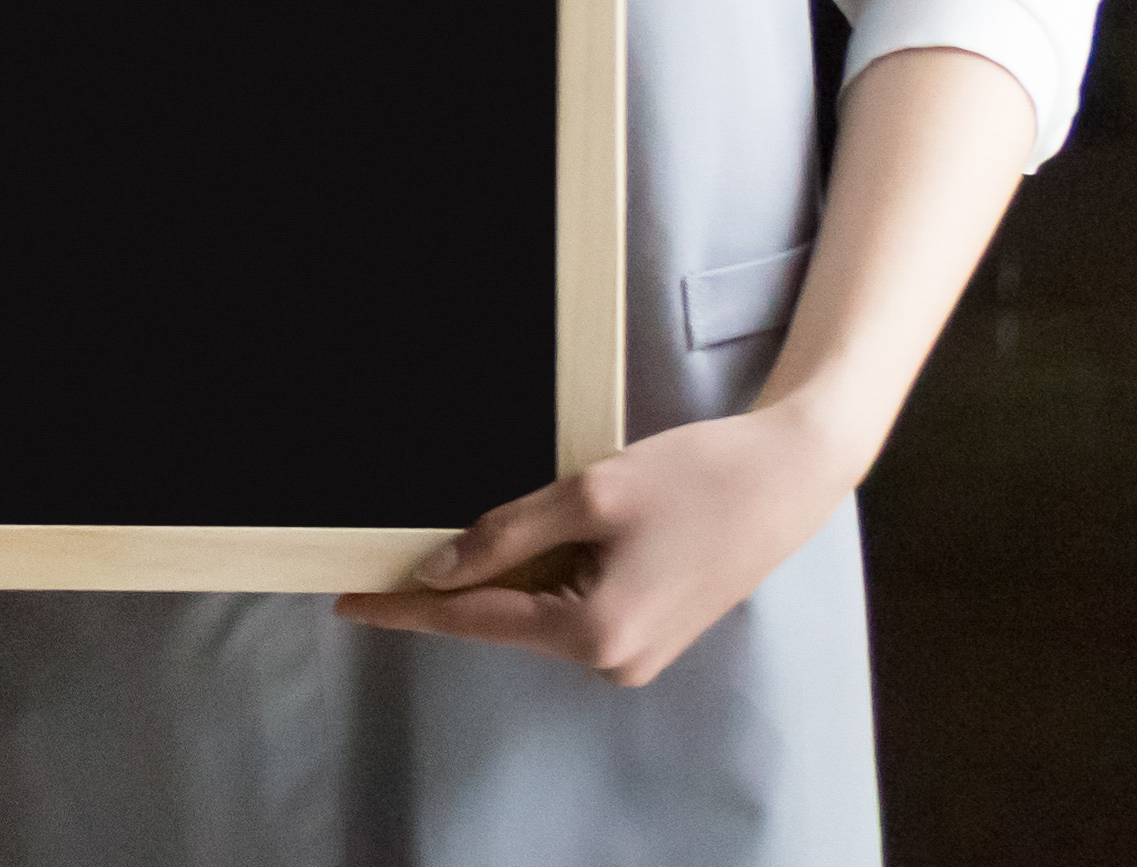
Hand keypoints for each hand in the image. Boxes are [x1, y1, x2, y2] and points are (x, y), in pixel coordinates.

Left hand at [337, 49, 1039, 690]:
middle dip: (450, 585)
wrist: (791, 477)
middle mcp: (612, 661)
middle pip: (500, 621)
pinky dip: (542, 574)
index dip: (403, 608)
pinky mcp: (649, 632)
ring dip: (501, 575)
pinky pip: (570, 607)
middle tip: (386, 550)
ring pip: (535, 612)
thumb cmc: (698, 476)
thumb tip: (436, 572)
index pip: (471, 620)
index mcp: (594, 634)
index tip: (345, 600)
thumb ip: (504, 535)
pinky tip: (532, 536)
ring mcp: (634, 654)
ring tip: (468, 531)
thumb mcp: (589, 492)